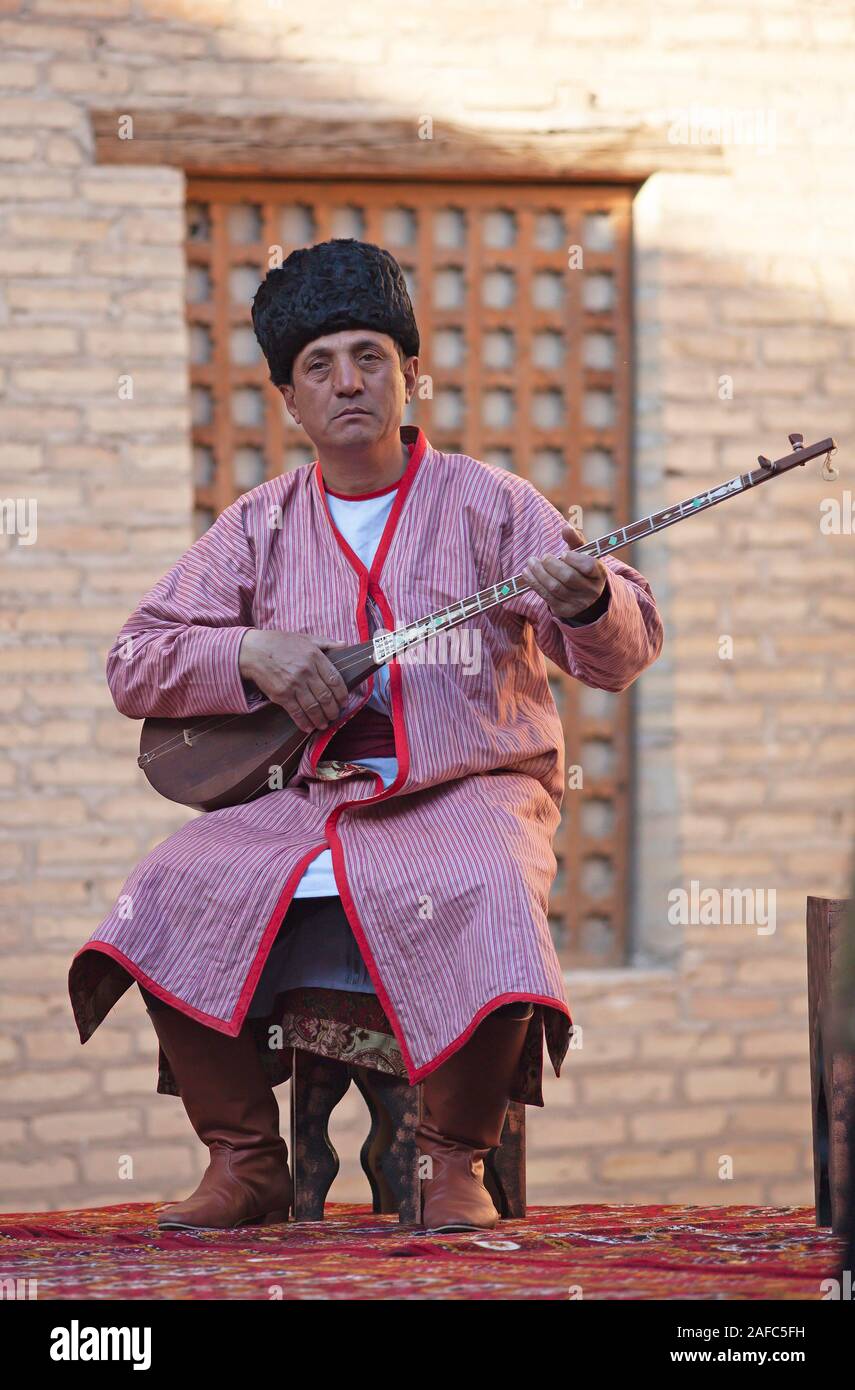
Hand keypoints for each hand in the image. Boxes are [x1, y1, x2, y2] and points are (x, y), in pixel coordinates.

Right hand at [238, 630, 352, 733]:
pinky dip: (304, 722)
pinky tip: (309, 727)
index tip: (344, 702)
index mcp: (315, 657)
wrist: (253, 651)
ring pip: (313, 707)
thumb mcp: (305, 638)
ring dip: (321, 719)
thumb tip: (345, 644)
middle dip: (333, 710)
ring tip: (324, 724)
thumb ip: (326, 643)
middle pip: (326, 697)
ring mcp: (294, 685)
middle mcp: (306, 672)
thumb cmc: (279, 643)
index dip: (342, 694)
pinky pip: (296, 713)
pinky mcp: (281, 695)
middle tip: (335, 715)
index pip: (335, 680)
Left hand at [520, 523, 607, 621]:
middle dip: (552, 565)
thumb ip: (576, 540)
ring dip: (539, 573)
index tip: (563, 554)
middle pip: (568, 577)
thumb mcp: (584, 554)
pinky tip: (527, 573)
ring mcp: (578, 603)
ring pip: (555, 587)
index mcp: (599, 574)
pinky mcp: (564, 610)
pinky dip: (534, 583)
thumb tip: (566, 527)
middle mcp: (591, 590)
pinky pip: (546, 596)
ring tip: (531, 562)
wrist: (584, 596)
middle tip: (543, 557)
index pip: (589, 566)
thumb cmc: (582, 569)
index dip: (574, 559)